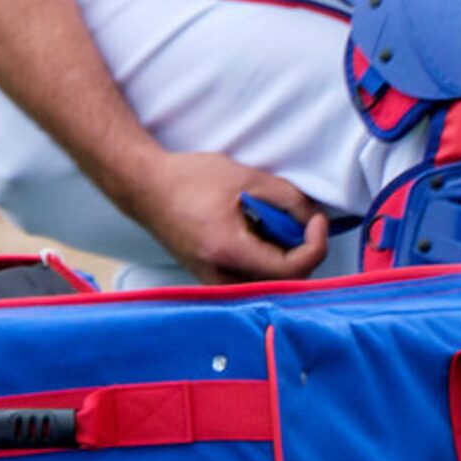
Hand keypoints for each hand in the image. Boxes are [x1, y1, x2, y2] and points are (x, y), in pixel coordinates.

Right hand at [112, 148, 327, 284]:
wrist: (145, 187)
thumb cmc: (188, 179)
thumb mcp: (245, 177)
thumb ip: (288, 198)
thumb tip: (314, 218)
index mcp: (228, 251)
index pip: (292, 269)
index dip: (315, 244)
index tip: (316, 220)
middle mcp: (220, 276)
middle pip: (284, 281)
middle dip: (300, 249)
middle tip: (295, 217)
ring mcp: (214, 282)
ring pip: (269, 282)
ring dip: (282, 255)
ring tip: (270, 222)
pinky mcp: (211, 280)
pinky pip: (251, 279)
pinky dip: (264, 258)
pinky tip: (255, 233)